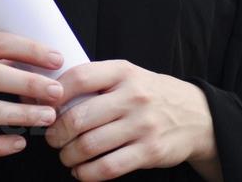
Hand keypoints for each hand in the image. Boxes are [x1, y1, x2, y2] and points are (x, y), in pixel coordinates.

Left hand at [42, 60, 216, 180]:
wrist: (197, 115)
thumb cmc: (151, 95)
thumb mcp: (128, 77)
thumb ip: (96, 82)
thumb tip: (48, 95)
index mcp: (123, 71)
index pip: (79, 77)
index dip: (54, 94)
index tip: (44, 106)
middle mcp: (133, 96)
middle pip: (79, 117)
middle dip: (56, 133)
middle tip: (52, 139)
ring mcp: (142, 125)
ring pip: (89, 145)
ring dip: (68, 156)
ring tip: (66, 156)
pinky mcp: (149, 151)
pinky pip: (108, 168)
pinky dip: (86, 174)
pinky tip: (81, 171)